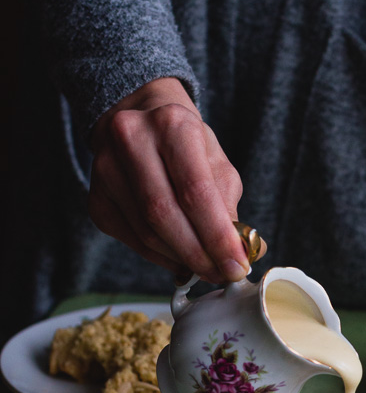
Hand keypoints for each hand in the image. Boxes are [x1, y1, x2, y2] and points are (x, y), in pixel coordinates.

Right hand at [89, 77, 253, 283]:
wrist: (139, 119)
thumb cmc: (185, 143)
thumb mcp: (216, 161)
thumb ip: (228, 206)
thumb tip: (243, 253)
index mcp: (172, 124)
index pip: (195, 192)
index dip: (218, 236)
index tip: (237, 265)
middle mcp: (131, 140)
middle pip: (164, 215)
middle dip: (198, 254)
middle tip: (222, 274)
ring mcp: (105, 169)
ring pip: (146, 234)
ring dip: (180, 258)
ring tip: (205, 266)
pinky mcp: (96, 198)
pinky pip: (131, 241)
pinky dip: (160, 257)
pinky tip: (178, 256)